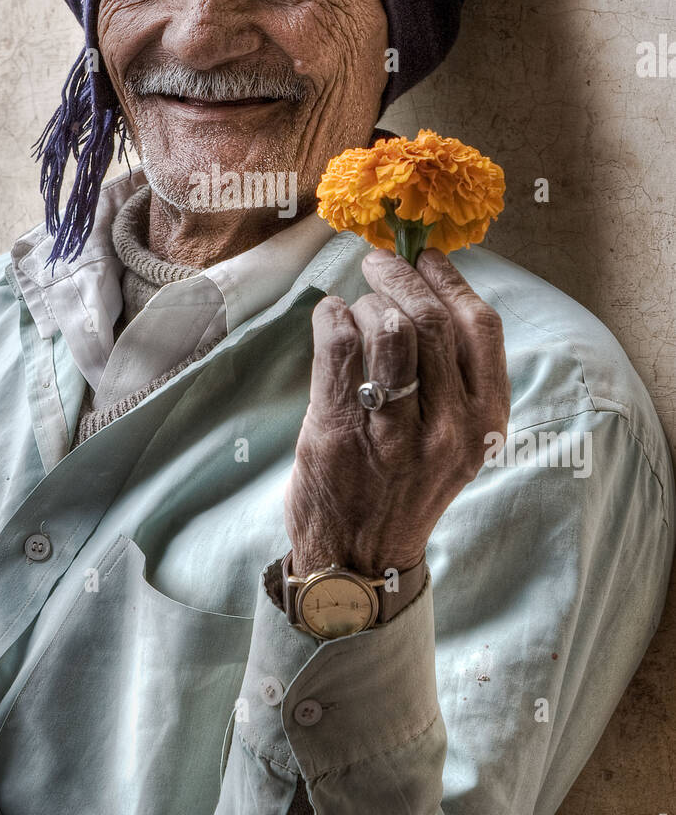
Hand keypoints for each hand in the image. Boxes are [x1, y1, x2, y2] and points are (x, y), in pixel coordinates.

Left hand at [285, 247, 510, 575]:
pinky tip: (328, 320)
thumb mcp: (454, 439)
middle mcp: (448, 429)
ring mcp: (394, 434)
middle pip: (429, 319)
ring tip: (354, 308)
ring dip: (364, 303)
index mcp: (485, 422)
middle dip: (400, 276)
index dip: (451, 280)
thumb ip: (455, 377)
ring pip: (385, 329)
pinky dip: (330, 318)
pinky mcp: (340, 433)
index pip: (480, 327)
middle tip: (377, 263)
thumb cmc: (405, 485)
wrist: (358, 558)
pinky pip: (338, 347)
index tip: (427, 256)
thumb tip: (434, 291)